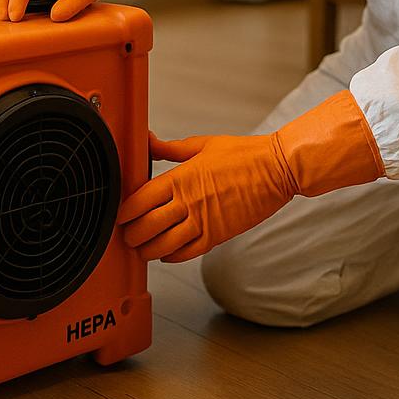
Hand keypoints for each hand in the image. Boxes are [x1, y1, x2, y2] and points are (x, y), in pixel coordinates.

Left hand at [117, 133, 296, 261]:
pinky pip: (187, 253)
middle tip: (126, 235)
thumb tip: (149, 142)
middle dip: (130, 235)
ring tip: (141, 249)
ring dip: (147, 251)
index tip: (120, 214)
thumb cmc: (244, 154)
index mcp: (181, 177)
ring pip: (163, 246)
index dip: (124, 212)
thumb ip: (170, 149)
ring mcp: (203, 221)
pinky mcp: (217, 236)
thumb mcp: (202, 144)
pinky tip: (166, 254)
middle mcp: (188, 201)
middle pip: (146, 227)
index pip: (140, 200)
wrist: (277, 169)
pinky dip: (171, 257)